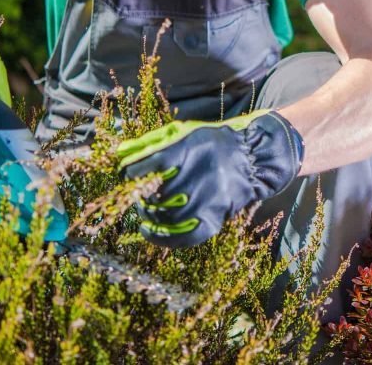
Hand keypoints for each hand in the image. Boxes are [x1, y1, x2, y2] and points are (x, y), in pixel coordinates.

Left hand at [117, 110, 304, 246]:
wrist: (253, 159)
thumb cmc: (212, 145)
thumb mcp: (185, 133)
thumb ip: (152, 142)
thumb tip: (118, 153)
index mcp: (192, 150)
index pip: (153, 164)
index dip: (134, 171)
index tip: (127, 173)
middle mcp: (200, 175)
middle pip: (158, 193)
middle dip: (140, 195)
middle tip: (136, 193)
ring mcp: (209, 200)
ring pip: (167, 216)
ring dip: (148, 214)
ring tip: (144, 209)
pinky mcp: (215, 218)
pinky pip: (185, 236)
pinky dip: (163, 238)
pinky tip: (149, 231)